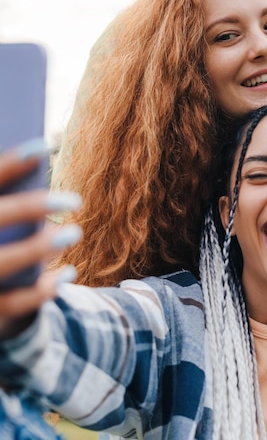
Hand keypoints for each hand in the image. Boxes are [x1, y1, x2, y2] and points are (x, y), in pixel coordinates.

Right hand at [0, 142, 80, 330]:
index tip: (41, 146)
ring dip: (41, 247)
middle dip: (31, 206)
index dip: (8, 164)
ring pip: (2, 264)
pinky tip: (68, 273)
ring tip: (73, 232)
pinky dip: (43, 290)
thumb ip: (10, 200)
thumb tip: (41, 160)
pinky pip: (14, 305)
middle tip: (74, 199)